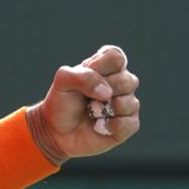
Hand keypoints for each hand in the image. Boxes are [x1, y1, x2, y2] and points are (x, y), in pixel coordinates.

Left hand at [27, 45, 140, 162]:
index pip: (116, 57)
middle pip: (128, 80)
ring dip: (108, 110)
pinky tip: (100, 125)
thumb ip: (83, 77)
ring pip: (132, 103)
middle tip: (88, 98)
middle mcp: (119, 83)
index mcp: (106, 67)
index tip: (88, 75)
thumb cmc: (61, 102)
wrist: (56, 131)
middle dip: (105, 91)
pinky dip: (114, 125)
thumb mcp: (63, 81)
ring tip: (93, 113)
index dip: (102, 66)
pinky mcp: (127, 125)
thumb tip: (107, 92)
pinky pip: (131, 123)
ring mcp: (125, 104)